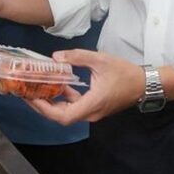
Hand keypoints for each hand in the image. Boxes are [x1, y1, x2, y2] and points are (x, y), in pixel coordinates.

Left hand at [26, 49, 144, 125]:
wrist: (144, 84)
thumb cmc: (124, 72)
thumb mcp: (100, 60)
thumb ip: (77, 57)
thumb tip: (55, 57)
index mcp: (91, 104)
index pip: (63, 116)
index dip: (44, 109)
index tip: (31, 98)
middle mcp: (90, 113)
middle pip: (61, 116)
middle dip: (43, 105)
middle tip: (29, 92)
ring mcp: (93, 112)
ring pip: (68, 112)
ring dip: (54, 102)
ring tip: (40, 88)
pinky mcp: (95, 108)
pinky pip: (76, 107)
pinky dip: (65, 99)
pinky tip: (60, 86)